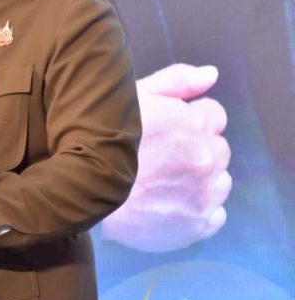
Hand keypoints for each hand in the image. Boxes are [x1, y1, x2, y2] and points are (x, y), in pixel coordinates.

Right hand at [102, 64, 231, 251]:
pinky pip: (215, 214)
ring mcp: (204, 194)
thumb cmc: (99, 140)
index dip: (191, 119)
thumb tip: (211, 75)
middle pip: (218, 149)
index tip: (169, 130)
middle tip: (162, 157)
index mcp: (192, 123)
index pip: (215, 115)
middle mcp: (205, 158)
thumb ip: (175, 81)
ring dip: (201, 179)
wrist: (79, 194)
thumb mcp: (131, 97)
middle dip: (197, 149)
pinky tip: (170, 204)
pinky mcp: (198, 224)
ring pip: (219, 182)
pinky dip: (198, 209)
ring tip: (164, 182)